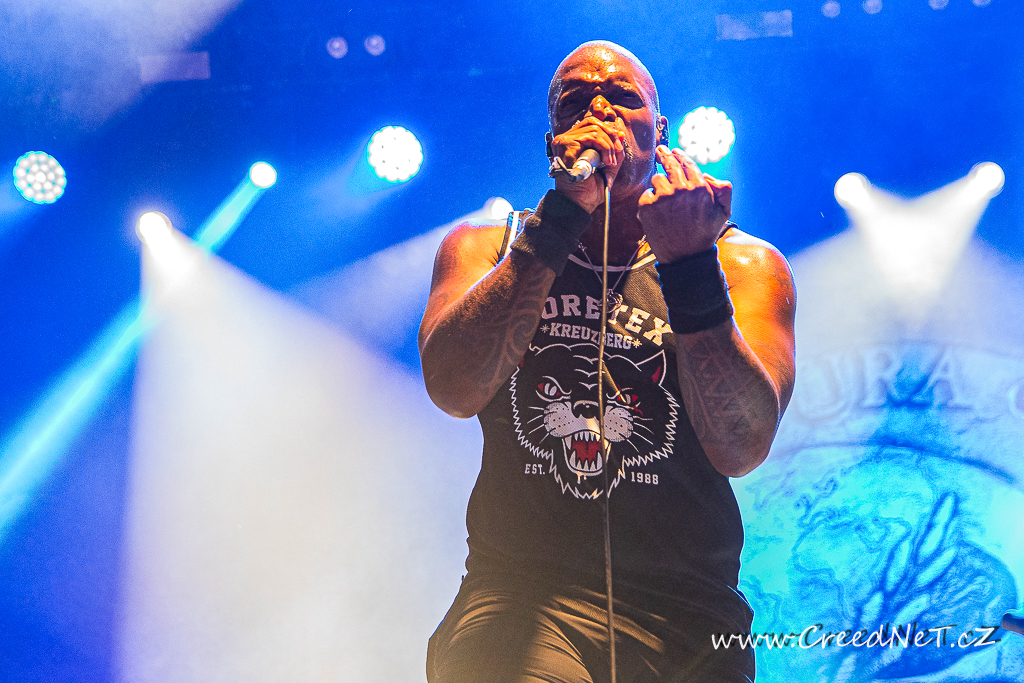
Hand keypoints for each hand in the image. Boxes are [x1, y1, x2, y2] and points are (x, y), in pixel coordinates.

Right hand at [550, 114, 626, 212]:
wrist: (578, 204)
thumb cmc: (588, 190)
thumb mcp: (606, 168)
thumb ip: (613, 152)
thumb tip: (621, 134)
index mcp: (572, 142)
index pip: (591, 124)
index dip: (608, 132)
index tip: (618, 148)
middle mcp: (565, 139)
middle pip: (593, 123)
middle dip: (610, 137)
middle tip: (616, 155)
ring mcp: (563, 141)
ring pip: (594, 129)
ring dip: (608, 145)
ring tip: (609, 162)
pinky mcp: (566, 145)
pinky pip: (591, 137)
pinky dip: (603, 148)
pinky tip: (605, 161)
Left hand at [637, 146, 731, 262]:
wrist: (685, 257)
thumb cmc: (704, 234)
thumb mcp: (724, 212)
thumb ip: (723, 188)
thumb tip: (706, 174)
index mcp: (700, 187)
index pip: (687, 163)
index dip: (679, 155)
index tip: (674, 151)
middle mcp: (680, 189)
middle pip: (669, 164)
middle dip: (665, 155)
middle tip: (661, 150)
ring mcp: (662, 197)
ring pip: (657, 178)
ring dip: (660, 185)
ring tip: (665, 199)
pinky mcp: (647, 206)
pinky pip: (646, 193)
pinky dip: (650, 200)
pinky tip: (657, 210)